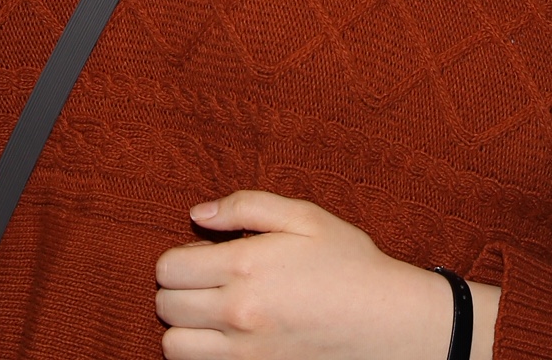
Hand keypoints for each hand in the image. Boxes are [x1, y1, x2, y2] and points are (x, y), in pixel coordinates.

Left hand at [156, 191, 479, 359]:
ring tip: (212, 314)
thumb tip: (196, 214)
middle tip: (210, 283)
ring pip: (173, 345)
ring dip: (184, 328)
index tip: (204, 258)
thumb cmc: (348, 263)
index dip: (181, 259)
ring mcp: (243, 353)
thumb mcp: (304, 217)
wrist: (386, 321)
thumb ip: (245, 207)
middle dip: (179, 290)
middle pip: (165, 305)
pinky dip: (202, 355)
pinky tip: (226, 340)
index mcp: (244, 266)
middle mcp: (237, 313)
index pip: (168, 268)